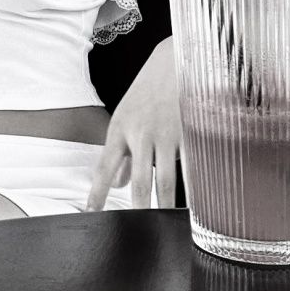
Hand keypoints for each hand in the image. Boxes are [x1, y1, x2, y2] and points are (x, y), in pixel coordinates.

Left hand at [86, 36, 181, 209]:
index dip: (98, 192)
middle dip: (137, 208)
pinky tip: (198, 206)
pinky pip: (192, 167)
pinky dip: (194, 189)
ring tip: (166, 225)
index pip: (105, 167)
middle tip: (137, 232)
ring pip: (167, 179)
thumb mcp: (126, 115)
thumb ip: (121, 151)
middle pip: (138, 180)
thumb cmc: (148, 89)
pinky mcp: (189, 132)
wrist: (175, 58)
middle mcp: (141, 133)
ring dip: (166, 205)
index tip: (91, 213)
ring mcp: (167, 133)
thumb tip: (117, 182)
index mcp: (120, 127)